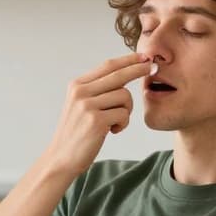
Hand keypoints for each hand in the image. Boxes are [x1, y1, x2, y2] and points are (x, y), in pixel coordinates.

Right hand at [43, 53, 151, 176]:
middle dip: (139, 70)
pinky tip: (112, 131)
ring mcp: (87, 106)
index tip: (144, 57)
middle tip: (153, 68)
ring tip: (115, 122)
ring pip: (124, 96)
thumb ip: (97, 90)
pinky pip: (124, 114)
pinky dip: (123, 123)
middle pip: (118, 75)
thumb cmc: (77, 132)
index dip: (128, 60)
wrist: (61, 158)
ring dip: (126, 110)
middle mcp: (81, 92)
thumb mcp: (81, 105)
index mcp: (77, 85)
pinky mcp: (96, 121)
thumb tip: (125, 74)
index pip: (108, 66)